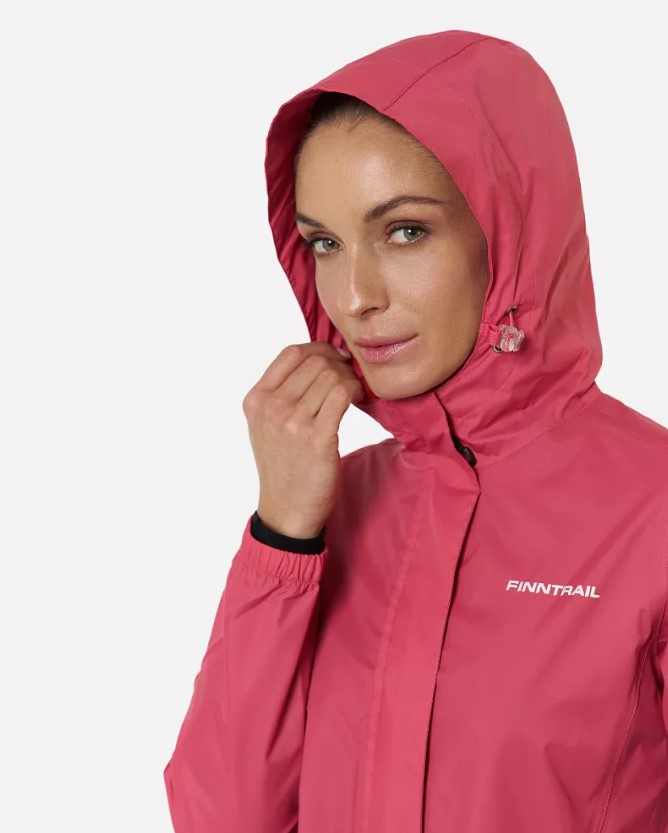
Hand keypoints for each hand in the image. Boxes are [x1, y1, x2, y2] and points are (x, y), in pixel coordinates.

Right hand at [243, 341, 363, 538]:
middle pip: (315, 361)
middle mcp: (270, 407)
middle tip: (350, 379)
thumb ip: (281, 393)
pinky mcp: (316, 437)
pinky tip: (358, 400)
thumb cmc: (284, 467)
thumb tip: (318, 359)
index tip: (335, 359)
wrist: (286, 510)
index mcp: (256, 400)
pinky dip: (355, 390)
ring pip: (331, 375)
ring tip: (354, 393)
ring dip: (350, 379)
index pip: (291, 353)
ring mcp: (291, 421)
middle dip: (339, 364)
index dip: (319, 349)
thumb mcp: (266, 426)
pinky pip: (342, 394)